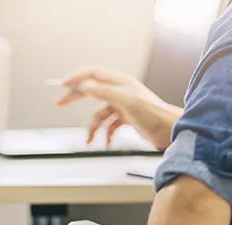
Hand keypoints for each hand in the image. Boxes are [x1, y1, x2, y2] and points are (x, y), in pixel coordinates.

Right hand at [56, 66, 182, 150]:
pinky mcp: (127, 118)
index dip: (76, 77)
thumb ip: (105, 92)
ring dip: (93, 128)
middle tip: (59, 103)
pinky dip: (105, 135)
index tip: (61, 85)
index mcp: (120, 82)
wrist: (171, 131)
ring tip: (90, 141)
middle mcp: (120, 91)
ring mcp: (123, 104)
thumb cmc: (155, 116)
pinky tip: (106, 143)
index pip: (93, 73)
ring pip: (99, 114)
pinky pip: (108, 125)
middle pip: (91, 90)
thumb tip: (85, 86)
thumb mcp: (127, 102)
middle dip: (75, 97)